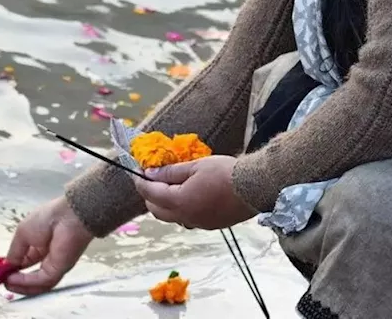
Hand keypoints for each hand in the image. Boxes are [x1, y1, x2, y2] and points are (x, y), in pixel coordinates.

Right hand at [4, 196, 94, 295]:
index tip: (0, 273)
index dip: (12, 270)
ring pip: (36, 284)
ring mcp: (54, 265)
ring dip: (19, 286)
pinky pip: (41, 281)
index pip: (24, 263)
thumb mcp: (23, 233)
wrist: (68, 215)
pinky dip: (26, 283)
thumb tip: (7, 266)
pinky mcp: (59, 270)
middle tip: (2, 282)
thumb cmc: (49, 217)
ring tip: (6, 283)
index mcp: (39, 245)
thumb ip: (14, 252)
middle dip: (15, 282)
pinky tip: (13, 280)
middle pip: (30, 276)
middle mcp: (47, 257)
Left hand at [132, 156, 256, 230]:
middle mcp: (185, 217)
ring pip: (171, 217)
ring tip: (168, 186)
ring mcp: (198, 223)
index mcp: (178, 201)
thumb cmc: (225, 172)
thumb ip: (171, 172)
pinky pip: (186, 219)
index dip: (140, 180)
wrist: (255, 187)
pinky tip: (187, 195)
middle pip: (156, 210)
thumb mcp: (196, 166)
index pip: (149, 192)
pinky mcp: (210, 225)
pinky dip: (179, 208)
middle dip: (149, 194)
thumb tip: (150, 173)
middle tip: (151, 177)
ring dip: (164, 203)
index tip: (137, 168)